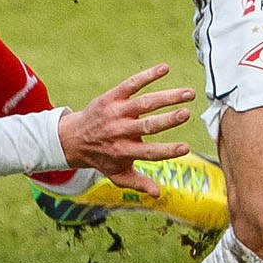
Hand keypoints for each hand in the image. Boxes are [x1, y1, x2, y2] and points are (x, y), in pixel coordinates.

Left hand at [58, 64, 195, 195]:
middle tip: (186, 114)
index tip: (186, 148)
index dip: (167, 151)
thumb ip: (138, 183)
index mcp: (123, 151)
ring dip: (168, 97)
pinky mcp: (112, 97)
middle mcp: (119, 131)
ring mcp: (116, 112)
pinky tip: (165, 68)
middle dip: (167, 120)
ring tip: (189, 93)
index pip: (149, 152)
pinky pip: (131, 84)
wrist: (73, 138)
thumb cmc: (102, 157)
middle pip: (147, 125)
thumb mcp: (117, 175)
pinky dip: (148, 76)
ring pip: (144, 103)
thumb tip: (159, 193)